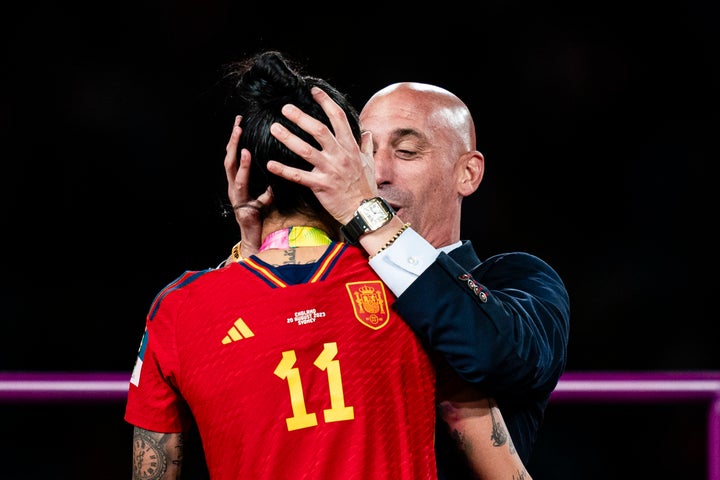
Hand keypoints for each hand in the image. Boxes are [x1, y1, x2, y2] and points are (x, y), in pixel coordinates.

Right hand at [223, 115, 272, 258]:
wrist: (253, 239)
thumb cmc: (257, 218)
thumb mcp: (265, 199)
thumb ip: (268, 188)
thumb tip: (279, 175)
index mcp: (237, 182)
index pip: (236, 157)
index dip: (237, 141)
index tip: (241, 123)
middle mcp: (232, 185)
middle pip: (229, 157)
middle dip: (233, 139)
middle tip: (238, 122)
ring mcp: (234, 193)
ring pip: (230, 167)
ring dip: (235, 149)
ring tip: (239, 134)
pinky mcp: (238, 200)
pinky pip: (240, 182)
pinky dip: (243, 168)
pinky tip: (247, 156)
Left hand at [267, 87, 376, 224]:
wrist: (364, 211)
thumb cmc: (366, 188)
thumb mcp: (369, 163)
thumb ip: (366, 146)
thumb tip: (367, 132)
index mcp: (350, 147)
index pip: (338, 118)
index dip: (326, 102)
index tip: (314, 91)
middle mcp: (340, 156)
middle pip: (319, 130)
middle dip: (301, 117)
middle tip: (285, 108)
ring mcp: (330, 170)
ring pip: (306, 150)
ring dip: (289, 138)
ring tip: (274, 128)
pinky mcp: (321, 186)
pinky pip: (299, 176)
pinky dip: (284, 170)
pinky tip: (270, 164)